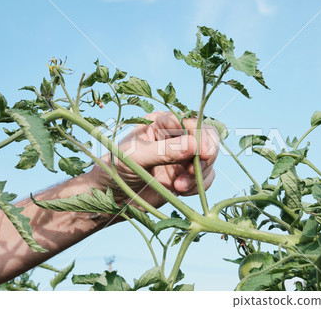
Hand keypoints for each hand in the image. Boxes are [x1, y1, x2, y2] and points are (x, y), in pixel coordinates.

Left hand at [89, 111, 219, 208]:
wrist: (111, 196)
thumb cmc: (116, 169)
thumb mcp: (136, 157)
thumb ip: (164, 151)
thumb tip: (194, 146)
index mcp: (163, 122)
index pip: (192, 123)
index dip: (201, 137)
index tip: (201, 154)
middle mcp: (176, 136)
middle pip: (208, 139)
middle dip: (205, 157)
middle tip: (193, 172)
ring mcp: (183, 156)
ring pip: (208, 160)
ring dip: (199, 175)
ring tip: (178, 186)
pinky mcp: (186, 175)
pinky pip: (205, 179)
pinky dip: (198, 187)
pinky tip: (180, 191)